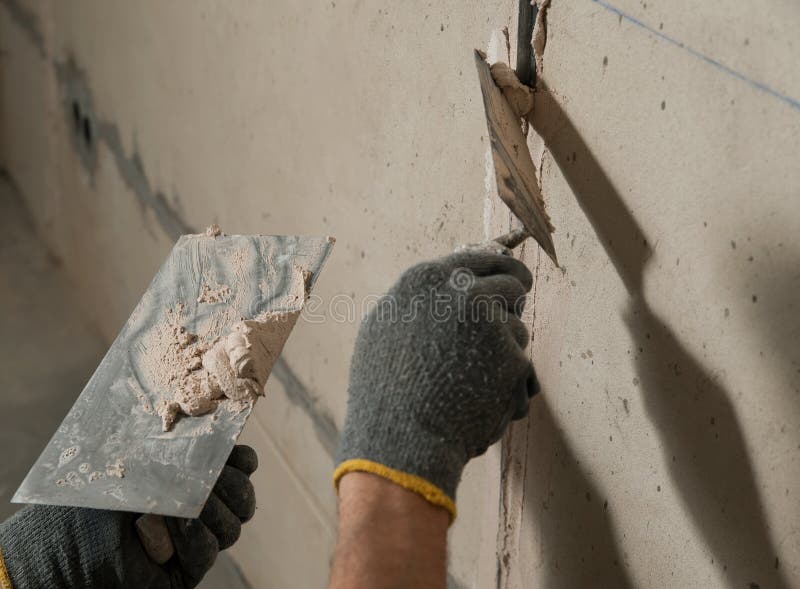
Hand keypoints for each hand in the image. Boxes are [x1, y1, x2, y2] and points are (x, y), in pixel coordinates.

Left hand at [0, 445, 257, 588]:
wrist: (61, 544)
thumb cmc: (93, 496)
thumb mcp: (135, 458)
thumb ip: (173, 443)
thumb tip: (210, 422)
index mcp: (192, 476)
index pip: (240, 466)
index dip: (242, 460)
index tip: (233, 454)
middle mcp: (200, 508)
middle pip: (243, 497)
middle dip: (232, 486)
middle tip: (210, 480)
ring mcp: (194, 540)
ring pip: (232, 526)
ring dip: (210, 512)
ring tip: (178, 506)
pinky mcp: (185, 571)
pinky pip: (207, 551)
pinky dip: (191, 537)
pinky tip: (163, 528)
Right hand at [334, 251, 538, 519]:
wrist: (399, 442)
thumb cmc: (385, 391)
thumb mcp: (386, 329)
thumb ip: (422, 301)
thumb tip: (451, 282)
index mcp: (427, 279)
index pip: (482, 258)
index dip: (502, 270)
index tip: (514, 278)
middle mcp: (462, 292)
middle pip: (513, 282)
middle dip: (514, 304)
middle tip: (510, 321)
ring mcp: (490, 324)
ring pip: (518, 329)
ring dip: (504, 353)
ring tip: (467, 384)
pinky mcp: (513, 359)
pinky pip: (523, 369)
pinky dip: (508, 388)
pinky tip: (478, 405)